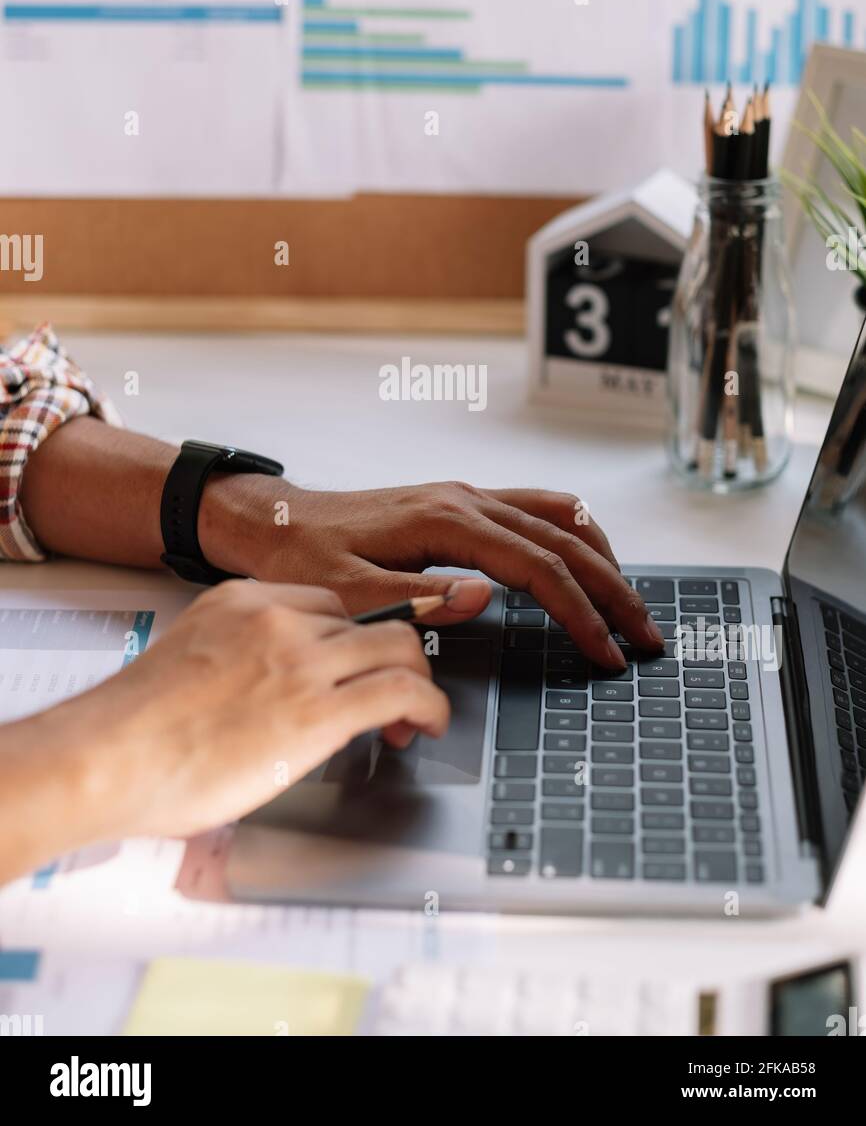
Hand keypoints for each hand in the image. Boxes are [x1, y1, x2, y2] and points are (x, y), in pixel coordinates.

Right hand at [17, 581, 447, 858]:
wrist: (105, 757)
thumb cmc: (128, 730)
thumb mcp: (189, 662)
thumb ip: (237, 661)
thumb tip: (263, 696)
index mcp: (241, 601)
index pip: (326, 604)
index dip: (353, 639)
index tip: (361, 663)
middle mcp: (277, 619)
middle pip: (369, 622)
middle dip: (393, 657)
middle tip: (400, 689)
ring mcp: (300, 661)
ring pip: (398, 649)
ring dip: (418, 680)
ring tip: (419, 711)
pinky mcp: (318, 712)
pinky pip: (401, 693)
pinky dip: (429, 706)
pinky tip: (428, 724)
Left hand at [200, 478, 663, 671]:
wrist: (273, 520)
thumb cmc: (303, 556)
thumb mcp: (345, 591)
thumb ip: (414, 598)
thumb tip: (482, 598)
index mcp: (446, 521)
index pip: (538, 567)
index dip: (580, 612)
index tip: (607, 653)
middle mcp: (466, 499)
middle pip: (565, 539)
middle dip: (612, 590)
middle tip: (646, 637)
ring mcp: (467, 496)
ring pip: (560, 516)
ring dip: (602, 558)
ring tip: (629, 604)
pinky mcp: (461, 503)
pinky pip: (538, 509)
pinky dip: (575, 537)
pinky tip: (586, 563)